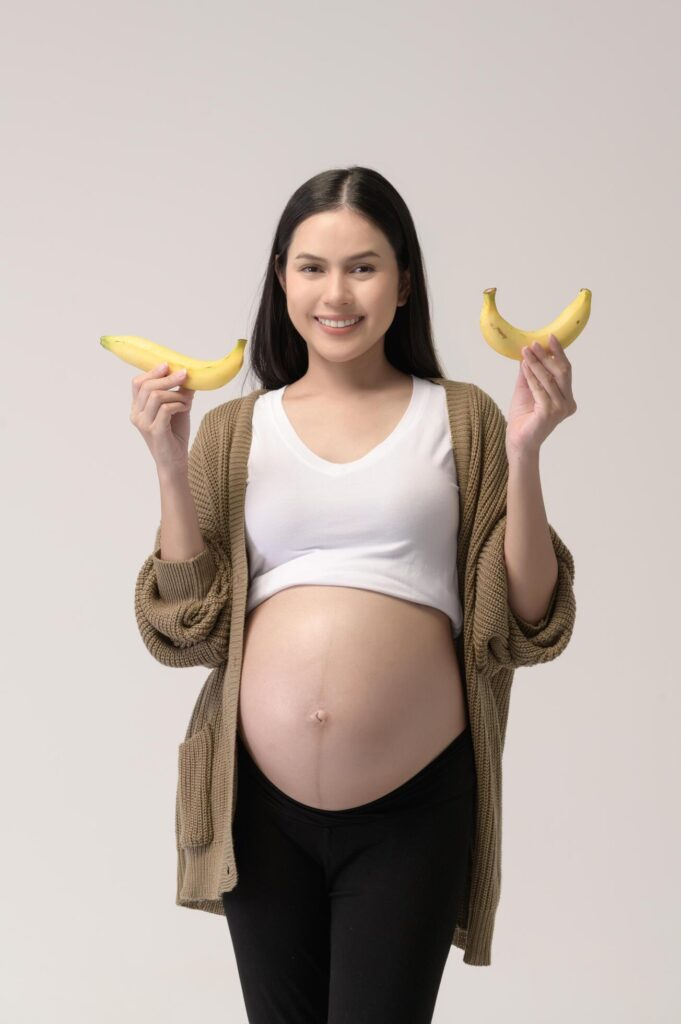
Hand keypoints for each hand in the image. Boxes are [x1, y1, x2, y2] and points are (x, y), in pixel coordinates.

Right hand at [130, 362, 194, 472]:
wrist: (175, 461)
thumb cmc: (174, 435)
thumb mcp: (177, 409)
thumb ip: (180, 392)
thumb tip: (189, 374)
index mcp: (137, 408)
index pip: (138, 383)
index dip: (152, 371)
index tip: (168, 365)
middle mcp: (136, 415)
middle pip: (147, 386)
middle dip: (168, 378)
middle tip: (184, 374)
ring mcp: (144, 424)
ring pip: (157, 395)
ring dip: (176, 394)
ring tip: (187, 401)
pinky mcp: (155, 431)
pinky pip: (166, 409)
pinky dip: (179, 404)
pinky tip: (185, 408)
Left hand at [506, 334, 576, 457]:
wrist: (517, 442)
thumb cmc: (523, 419)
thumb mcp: (527, 390)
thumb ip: (530, 373)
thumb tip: (528, 353)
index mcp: (567, 398)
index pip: (565, 371)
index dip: (559, 353)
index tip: (551, 338)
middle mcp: (567, 404)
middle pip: (561, 372)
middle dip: (548, 356)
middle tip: (535, 343)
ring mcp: (560, 410)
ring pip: (549, 379)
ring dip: (536, 363)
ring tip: (525, 352)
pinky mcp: (548, 414)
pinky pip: (539, 389)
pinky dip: (531, 376)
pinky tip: (524, 366)